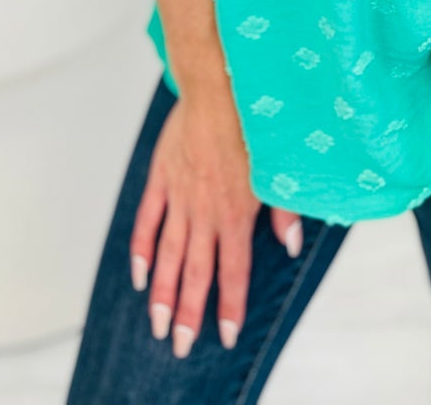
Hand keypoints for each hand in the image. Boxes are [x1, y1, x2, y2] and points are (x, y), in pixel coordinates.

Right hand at [127, 47, 303, 359]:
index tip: (224, 335)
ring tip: (158, 325)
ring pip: (169, 254)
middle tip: (180, 346)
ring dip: (163, 293)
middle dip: (189, 314)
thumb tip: (291, 245)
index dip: (228, 306)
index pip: (232, 271)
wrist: (218, 85)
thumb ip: (284, 209)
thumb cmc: (252, 122)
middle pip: (196, 272)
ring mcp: (179, 196)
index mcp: (236, 211)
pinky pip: (147, 221)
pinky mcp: (161, 178)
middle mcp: (205, 210)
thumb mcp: (276, 167)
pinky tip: (139, 276)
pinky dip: (141, 250)